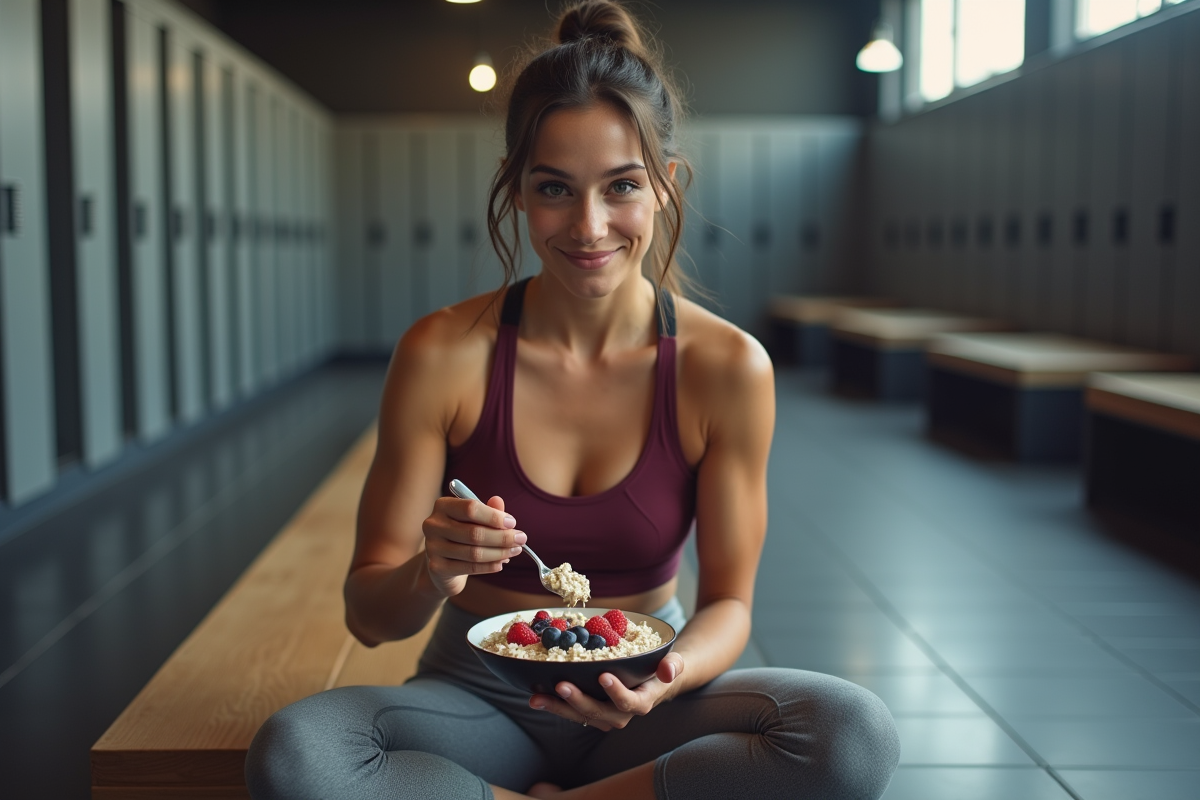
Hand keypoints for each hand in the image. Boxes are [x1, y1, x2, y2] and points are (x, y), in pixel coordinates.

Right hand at [421, 495, 525, 596]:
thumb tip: (498, 501)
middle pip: (474, 532)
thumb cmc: (462, 535)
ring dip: (500, 552)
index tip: (513, 523)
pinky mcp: (437, 567)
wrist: (442, 565)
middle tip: (521, 540)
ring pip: (474, 552)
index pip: (471, 508)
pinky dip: (489, 566)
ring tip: (514, 551)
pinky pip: (470, 568)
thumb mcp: (475, 520)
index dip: (494, 517)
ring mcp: (432, 547)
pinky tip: (501, 563)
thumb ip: (487, 510)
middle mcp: (433, 525)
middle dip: (502, 537)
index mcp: (443, 506)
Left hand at [527, 652, 684, 730]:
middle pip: (598, 712)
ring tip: (536, 698)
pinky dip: (554, 704)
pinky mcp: (590, 711)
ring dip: (557, 707)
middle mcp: (621, 714)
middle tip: (561, 686)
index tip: (603, 676)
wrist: (654, 680)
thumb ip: (674, 665)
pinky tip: (536, 695)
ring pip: (580, 715)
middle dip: (578, 702)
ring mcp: (604, 715)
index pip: (629, 702)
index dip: (617, 692)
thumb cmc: (662, 668)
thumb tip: (669, 670)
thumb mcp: (674, 663)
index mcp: (641, 702)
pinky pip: (571, 711)